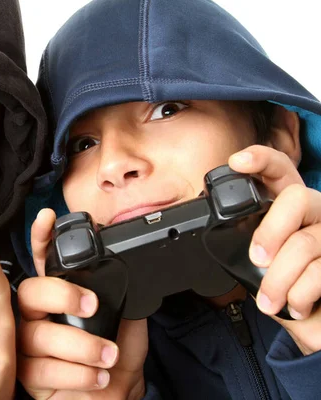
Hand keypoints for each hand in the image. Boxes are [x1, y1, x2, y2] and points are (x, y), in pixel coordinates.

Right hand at [17, 209, 146, 399]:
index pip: (44, 263)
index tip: (48, 217)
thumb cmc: (115, 360)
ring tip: (108, 355)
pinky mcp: (29, 376)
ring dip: (78, 345)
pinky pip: (40, 370)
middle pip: (29, 293)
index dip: (41, 238)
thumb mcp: (126, 321)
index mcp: (60, 299)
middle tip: (91, 305)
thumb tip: (126, 267)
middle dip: (59, 294)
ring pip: (36, 335)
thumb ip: (118, 294)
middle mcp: (38, 317)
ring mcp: (29, 345)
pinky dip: (74, 374)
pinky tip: (96, 376)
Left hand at [229, 145, 320, 354]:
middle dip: (271, 231)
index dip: (261, 160)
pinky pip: (319, 272)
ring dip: (278, 280)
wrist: (314, 317)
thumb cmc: (284, 284)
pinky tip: (295, 305)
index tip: (237, 162)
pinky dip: (299, 295)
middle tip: (257, 259)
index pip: (280, 170)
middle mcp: (316, 210)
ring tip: (269, 301)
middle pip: (297, 199)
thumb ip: (248, 238)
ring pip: (304, 243)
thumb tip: (217, 232)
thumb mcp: (260, 257)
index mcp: (290, 205)